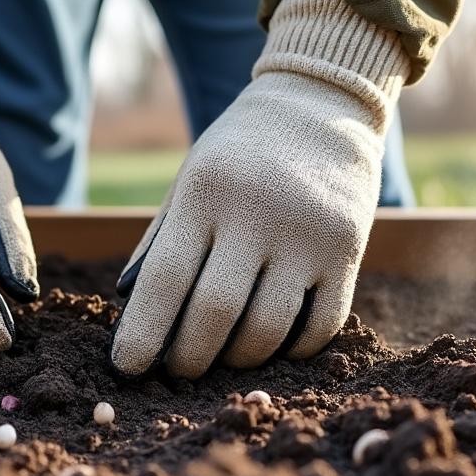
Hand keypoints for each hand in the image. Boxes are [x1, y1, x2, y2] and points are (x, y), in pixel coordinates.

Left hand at [109, 0, 407, 377]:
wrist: (321, 104)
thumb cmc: (239, 154)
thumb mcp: (190, 181)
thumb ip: (162, 244)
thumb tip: (135, 321)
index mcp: (206, 192)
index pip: (166, 278)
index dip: (143, 333)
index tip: (126, 368)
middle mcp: (258, 212)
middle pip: (217, 313)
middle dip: (189, 357)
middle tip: (178, 371)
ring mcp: (309, 233)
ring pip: (269, 328)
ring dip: (239, 359)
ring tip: (223, 358)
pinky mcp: (349, 249)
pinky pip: (321, 325)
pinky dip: (292, 348)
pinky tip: (273, 344)